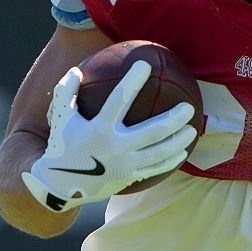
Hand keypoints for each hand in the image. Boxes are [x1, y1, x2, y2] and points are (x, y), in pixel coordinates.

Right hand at [22, 60, 196, 212]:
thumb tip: (76, 70)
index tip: (146, 64)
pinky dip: (170, 161)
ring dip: (178, 141)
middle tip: (188, 108)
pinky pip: (155, 169)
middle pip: (153, 131)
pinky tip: (182, 152)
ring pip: (159, 153)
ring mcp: (124, 165)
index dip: (133, 81)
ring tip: (192, 130)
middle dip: (174, 119)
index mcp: (99, 129)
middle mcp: (115, 147)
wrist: (60, 186)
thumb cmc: (62, 146)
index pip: (119, 99)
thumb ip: (66, 92)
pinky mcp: (129, 178)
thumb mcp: (59, 118)